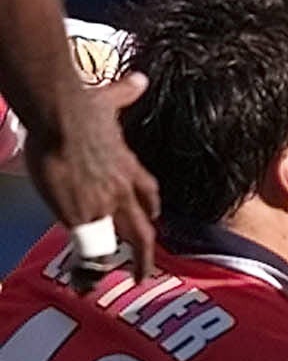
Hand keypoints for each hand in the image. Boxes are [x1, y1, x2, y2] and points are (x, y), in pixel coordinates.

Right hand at [25, 74, 159, 278]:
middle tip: (143, 273)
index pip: (148, 193)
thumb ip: (124, 94)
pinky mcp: (80, 215)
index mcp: (126, 166)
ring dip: (118, 261)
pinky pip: (88, 247)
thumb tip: (139, 79)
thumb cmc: (79, 107)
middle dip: (145, 254)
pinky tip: (85, 276)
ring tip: (114, 281)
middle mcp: (120, 190)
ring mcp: (102, 205)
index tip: (154, 217)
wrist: (61, 117)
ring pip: (118, 242)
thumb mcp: (108, 101)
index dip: (151, 208)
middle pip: (141, 229)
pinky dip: (88, 262)